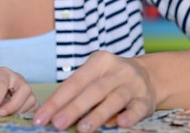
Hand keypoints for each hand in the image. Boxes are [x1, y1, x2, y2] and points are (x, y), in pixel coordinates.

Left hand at [0, 67, 37, 116]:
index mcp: (3, 73)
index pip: (2, 85)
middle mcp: (18, 79)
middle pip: (24, 89)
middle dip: (13, 104)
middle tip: (0, 114)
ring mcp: (25, 88)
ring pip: (31, 99)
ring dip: (19, 111)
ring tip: (6, 117)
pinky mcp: (29, 98)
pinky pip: (34, 106)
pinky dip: (26, 114)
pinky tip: (15, 118)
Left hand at [32, 51, 154, 131]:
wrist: (148, 75)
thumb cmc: (111, 79)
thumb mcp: (95, 76)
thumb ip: (78, 92)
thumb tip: (52, 114)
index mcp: (98, 62)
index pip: (74, 83)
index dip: (57, 101)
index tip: (41, 117)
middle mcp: (116, 71)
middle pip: (92, 91)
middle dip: (73, 108)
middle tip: (57, 124)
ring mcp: (132, 84)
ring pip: (114, 99)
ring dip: (97, 114)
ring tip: (83, 129)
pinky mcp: (146, 99)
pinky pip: (137, 108)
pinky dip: (129, 116)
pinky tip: (121, 123)